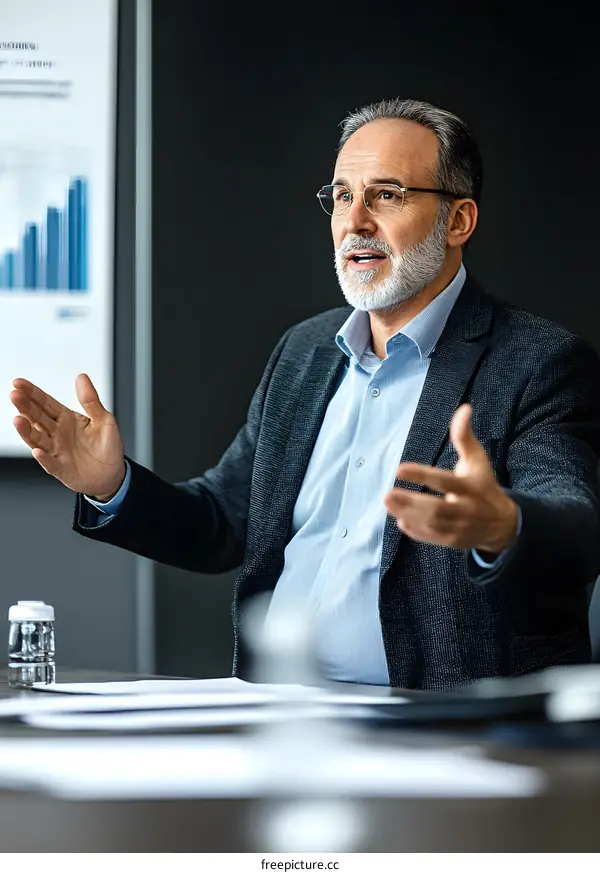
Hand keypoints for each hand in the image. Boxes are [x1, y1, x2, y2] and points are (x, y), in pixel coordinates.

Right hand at [10, 374, 125, 499]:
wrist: (113, 475)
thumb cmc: (108, 447)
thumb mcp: (105, 420)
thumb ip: (91, 401)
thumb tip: (81, 377)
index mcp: (67, 419)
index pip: (46, 403)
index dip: (33, 393)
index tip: (18, 383)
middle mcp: (57, 434)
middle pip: (37, 418)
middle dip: (25, 406)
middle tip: (15, 395)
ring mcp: (57, 451)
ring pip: (38, 439)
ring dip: (27, 431)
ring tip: (18, 420)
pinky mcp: (61, 469)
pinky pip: (50, 463)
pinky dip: (44, 458)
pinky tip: (37, 451)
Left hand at [383, 404, 517, 553]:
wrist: (503, 523)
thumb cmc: (483, 485)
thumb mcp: (477, 460)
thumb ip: (464, 437)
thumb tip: (464, 408)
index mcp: (470, 486)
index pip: (444, 481)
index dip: (422, 475)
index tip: (399, 468)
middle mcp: (466, 508)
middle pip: (436, 508)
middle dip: (410, 502)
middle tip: (387, 494)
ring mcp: (460, 527)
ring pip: (433, 524)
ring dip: (408, 515)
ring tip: (387, 503)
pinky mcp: (454, 541)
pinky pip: (434, 538)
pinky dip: (417, 532)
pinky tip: (400, 521)